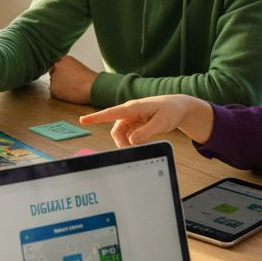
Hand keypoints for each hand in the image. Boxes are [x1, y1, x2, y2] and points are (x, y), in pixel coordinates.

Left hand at [48, 55, 97, 104]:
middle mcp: (57, 66)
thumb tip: (63, 74)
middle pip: (53, 73)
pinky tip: (69, 93)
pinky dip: (59, 94)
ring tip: (72, 88)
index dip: (61, 72)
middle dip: (59, 78)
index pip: (56, 65)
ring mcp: (54, 77)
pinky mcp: (53, 88)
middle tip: (69, 83)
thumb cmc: (89, 79)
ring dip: (59, 86)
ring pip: (53, 83)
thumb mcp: (77, 66)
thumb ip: (67, 67)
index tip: (66, 76)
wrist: (92, 87)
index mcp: (63, 59)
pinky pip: (54, 92)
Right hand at [79, 95, 212, 145]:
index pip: (111, 113)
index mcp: (133, 108)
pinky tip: (142, 144)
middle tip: (131, 153)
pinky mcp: (134, 124)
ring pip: (121, 135)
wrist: (178, 107)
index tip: (82, 120)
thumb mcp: (161, 123)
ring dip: (127, 144)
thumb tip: (131, 141)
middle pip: (116, 130)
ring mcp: (131, 119)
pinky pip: (127, 136)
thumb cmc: (171, 110)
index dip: (96, 117)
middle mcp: (129, 112)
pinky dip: (132, 142)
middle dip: (121, 143)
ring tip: (140, 148)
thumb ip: (146, 132)